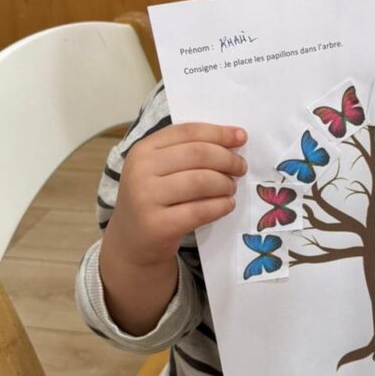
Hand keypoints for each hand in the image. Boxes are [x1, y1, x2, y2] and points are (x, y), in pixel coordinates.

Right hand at [103, 122, 246, 268]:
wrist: (132, 243)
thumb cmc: (154, 200)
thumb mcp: (160, 170)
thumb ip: (188, 151)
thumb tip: (234, 138)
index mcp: (143, 149)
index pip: (187, 131)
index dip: (219, 132)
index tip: (242, 137)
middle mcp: (140, 170)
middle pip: (198, 154)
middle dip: (227, 159)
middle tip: (240, 168)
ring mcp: (146, 198)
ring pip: (201, 181)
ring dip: (225, 183)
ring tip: (231, 188)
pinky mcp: (158, 225)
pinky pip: (200, 211)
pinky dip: (221, 206)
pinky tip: (227, 205)